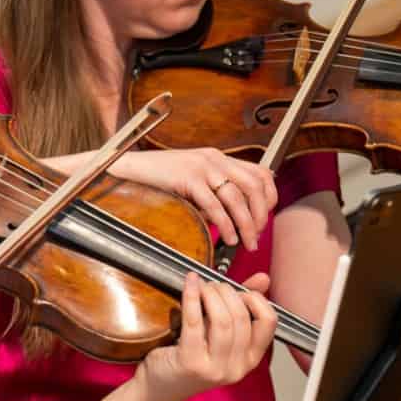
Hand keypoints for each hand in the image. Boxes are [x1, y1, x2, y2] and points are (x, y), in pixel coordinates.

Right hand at [113, 149, 277, 247]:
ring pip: (236, 198)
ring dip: (245, 224)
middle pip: (254, 185)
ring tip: (245, 243)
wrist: (130, 168)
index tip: (265, 217)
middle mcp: (215, 159)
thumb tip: (232, 217)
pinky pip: (214, 205)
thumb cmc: (160, 178)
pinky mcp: (188, 178)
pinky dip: (225, 225)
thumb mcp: (193, 180)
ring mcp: (202, 167)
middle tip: (256, 236)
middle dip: (260, 214)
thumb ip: (213, 192)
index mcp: (219, 158)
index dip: (269, 197)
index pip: (260, 172)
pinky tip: (227, 238)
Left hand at [139, 271, 279, 400]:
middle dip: (227, 292)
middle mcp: (236, 368)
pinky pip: (194, 321)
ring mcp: (214, 368)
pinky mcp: (190, 362)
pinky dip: (192, 297)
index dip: (256, 300)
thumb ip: (242, 306)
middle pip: (241, 317)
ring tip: (202, 286)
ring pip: (222, 320)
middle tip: (213, 285)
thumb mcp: (219, 334)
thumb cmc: (190, 358)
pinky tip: (190, 284)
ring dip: (211, 294)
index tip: (241, 291)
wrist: (161, 387)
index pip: (268, 323)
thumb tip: (263, 278)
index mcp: (250, 360)